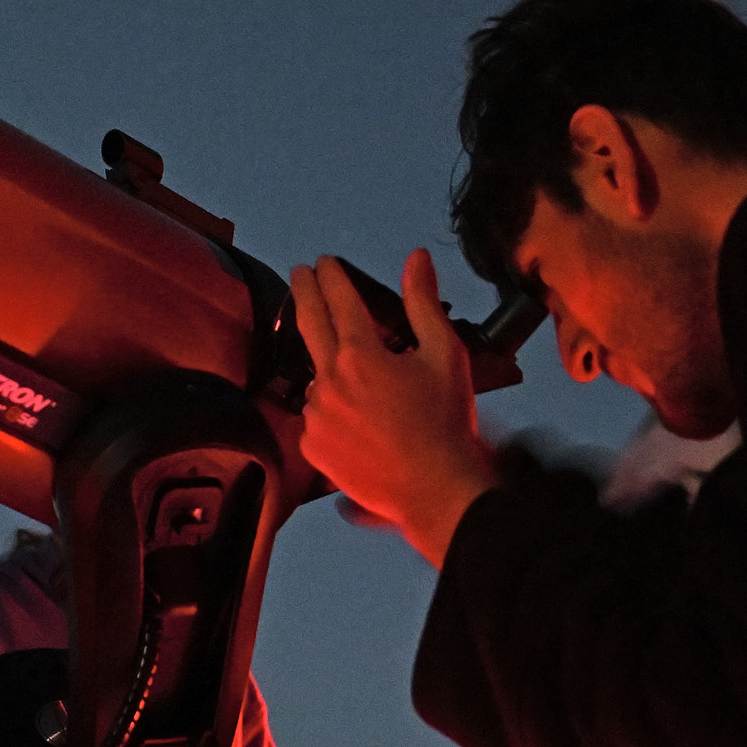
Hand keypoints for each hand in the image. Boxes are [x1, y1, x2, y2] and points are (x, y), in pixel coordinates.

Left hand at [289, 248, 497, 566]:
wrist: (435, 488)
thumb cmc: (446, 421)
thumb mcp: (444, 353)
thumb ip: (423, 302)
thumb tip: (415, 258)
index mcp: (360, 354)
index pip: (338, 299)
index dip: (330, 276)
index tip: (324, 262)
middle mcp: (329, 381)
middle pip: (309, 324)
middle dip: (305, 293)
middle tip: (301, 274)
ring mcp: (316, 415)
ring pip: (318, 378)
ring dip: (332, 369)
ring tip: (364, 384)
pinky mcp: (312, 446)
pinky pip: (317, 417)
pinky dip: (332, 411)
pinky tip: (359, 421)